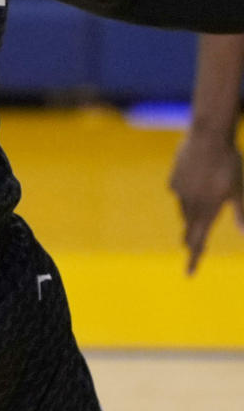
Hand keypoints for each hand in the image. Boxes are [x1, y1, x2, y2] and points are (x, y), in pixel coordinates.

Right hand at [169, 129, 243, 273]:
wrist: (208, 136)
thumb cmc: (229, 163)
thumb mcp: (240, 190)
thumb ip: (242, 212)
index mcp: (207, 210)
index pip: (198, 241)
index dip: (194, 259)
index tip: (188, 274)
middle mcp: (190, 204)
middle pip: (189, 227)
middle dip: (191, 238)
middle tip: (190, 248)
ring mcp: (179, 190)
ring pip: (184, 209)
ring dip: (190, 214)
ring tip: (198, 209)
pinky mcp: (174, 177)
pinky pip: (179, 190)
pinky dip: (186, 192)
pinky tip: (193, 181)